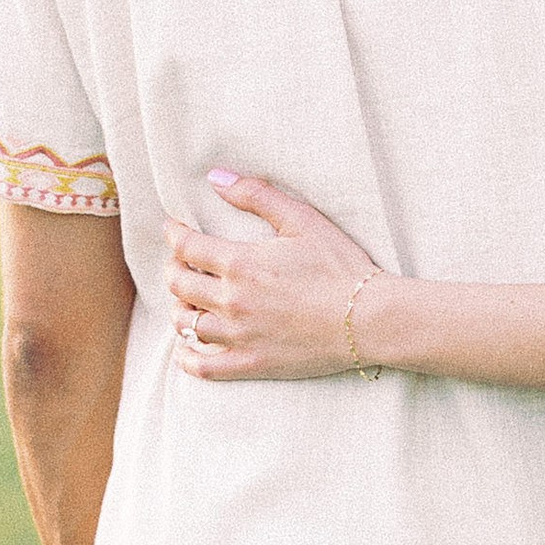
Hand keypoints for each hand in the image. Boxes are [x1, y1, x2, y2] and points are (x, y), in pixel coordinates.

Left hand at [166, 170, 401, 379]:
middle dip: (174, 267)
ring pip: (185, 323)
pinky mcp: (253, 363)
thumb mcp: (302, 220)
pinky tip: (186, 349)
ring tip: (187, 299)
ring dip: (179, 307)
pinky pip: (205, 367)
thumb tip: (216, 177)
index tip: (175, 228)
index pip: (187, 246)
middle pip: (179, 283)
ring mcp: (240, 336)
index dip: (175, 234)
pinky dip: (188, 358)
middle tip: (182, 261)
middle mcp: (232, 300)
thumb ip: (257, 195)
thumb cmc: (341, 266)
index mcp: (240, 263)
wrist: (370, 318)